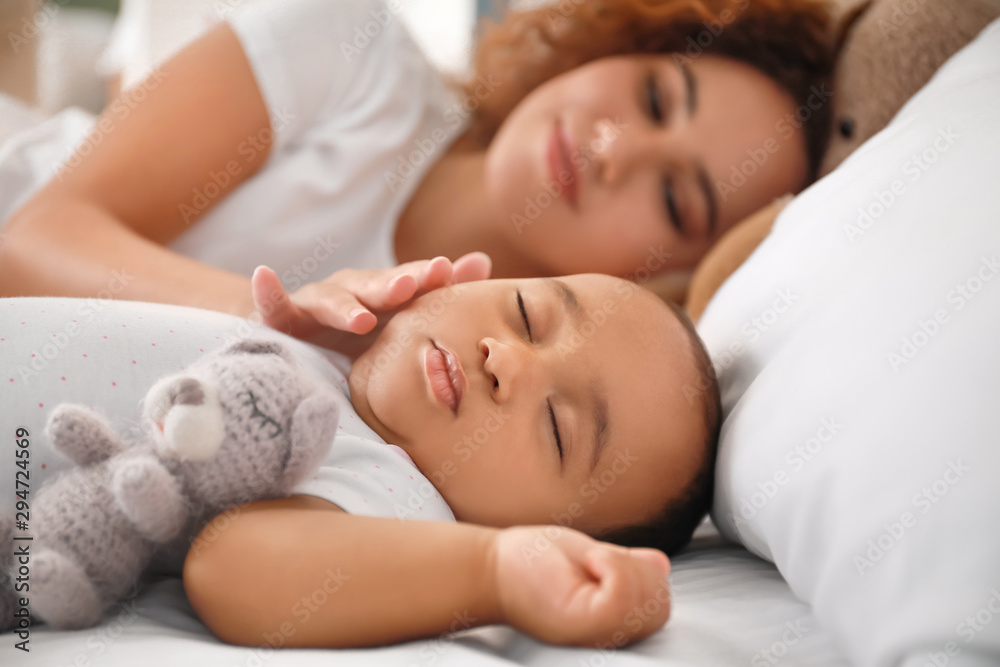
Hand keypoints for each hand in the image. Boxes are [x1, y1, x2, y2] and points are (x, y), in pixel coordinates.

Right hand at [249, 252, 490, 357]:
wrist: (299, 341)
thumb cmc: (362, 332)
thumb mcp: (400, 317)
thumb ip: (439, 294)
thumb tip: (482, 261)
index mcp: (383, 294)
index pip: (407, 282)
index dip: (425, 276)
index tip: (447, 272)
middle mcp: (351, 290)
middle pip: (372, 285)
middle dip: (391, 285)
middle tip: (410, 287)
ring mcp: (315, 302)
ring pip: (330, 299)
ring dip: (344, 306)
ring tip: (361, 318)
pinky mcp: (283, 319)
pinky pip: (274, 307)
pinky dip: (268, 292)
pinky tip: (265, 276)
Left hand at [490, 525, 671, 646]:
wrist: (492, 569)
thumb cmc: (532, 564)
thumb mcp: (591, 559)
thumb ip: (626, 567)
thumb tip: (659, 566)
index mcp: (612, 623)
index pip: (662, 605)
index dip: (645, 574)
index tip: (605, 562)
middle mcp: (607, 638)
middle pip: (661, 605)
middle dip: (638, 570)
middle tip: (596, 562)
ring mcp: (597, 634)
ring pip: (647, 599)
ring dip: (624, 565)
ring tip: (590, 563)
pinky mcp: (582, 623)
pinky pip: (624, 595)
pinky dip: (614, 565)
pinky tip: (589, 562)